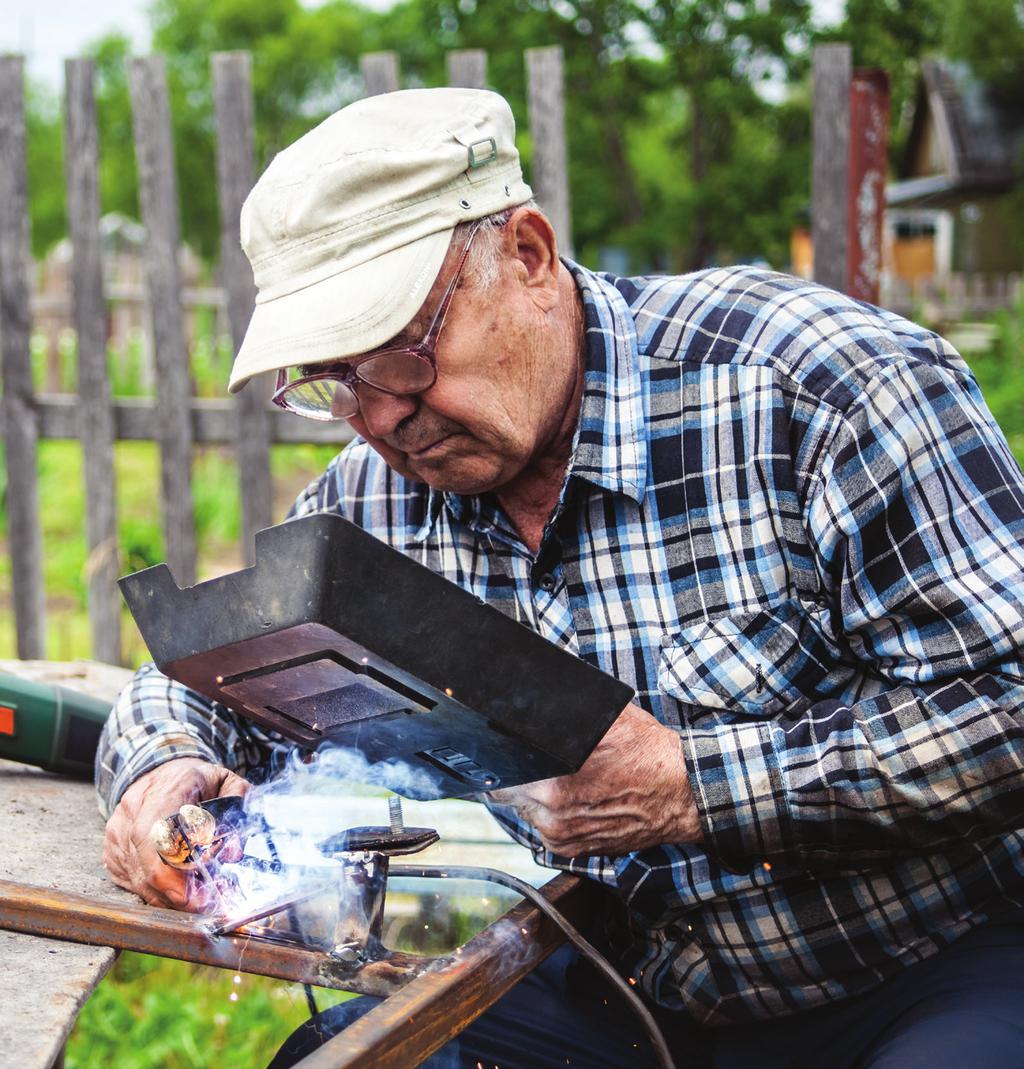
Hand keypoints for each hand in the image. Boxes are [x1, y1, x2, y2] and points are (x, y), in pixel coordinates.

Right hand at [103, 758, 249, 909]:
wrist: (163, 772)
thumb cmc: (199, 781)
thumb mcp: (228, 783)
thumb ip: (239, 810)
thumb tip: (234, 852)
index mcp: (167, 789)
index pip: (157, 833)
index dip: (167, 869)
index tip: (186, 895)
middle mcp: (135, 808)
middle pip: (145, 863)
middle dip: (173, 893)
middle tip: (202, 906)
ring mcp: (118, 829)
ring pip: (136, 877)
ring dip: (166, 896)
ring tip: (195, 898)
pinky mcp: (112, 847)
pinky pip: (129, 880)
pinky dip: (152, 892)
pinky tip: (174, 890)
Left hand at [490, 703, 701, 856]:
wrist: (683, 792)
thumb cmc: (648, 754)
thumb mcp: (607, 719)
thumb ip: (568, 712)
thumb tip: (537, 697)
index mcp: (554, 785)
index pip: (504, 774)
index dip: (502, 758)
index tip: (503, 749)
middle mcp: (554, 817)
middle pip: (512, 793)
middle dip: (522, 775)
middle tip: (542, 761)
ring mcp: (565, 836)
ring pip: (530, 811)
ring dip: (537, 796)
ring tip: (564, 778)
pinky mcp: (577, 849)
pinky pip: (549, 828)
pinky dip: (554, 813)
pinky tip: (575, 796)